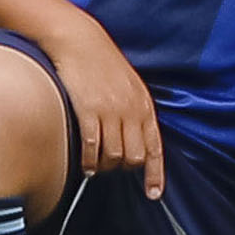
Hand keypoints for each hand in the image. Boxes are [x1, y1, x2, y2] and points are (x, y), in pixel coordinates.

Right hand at [48, 19, 164, 195]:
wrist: (80, 40)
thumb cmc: (103, 63)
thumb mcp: (129, 86)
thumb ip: (135, 112)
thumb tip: (135, 139)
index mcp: (144, 106)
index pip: (155, 148)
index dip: (155, 174)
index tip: (153, 194)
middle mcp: (131, 111)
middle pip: (134, 157)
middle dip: (123, 169)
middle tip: (110, 168)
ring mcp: (110, 111)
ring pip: (114, 156)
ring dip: (104, 168)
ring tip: (95, 167)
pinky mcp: (88, 109)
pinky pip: (92, 146)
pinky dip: (89, 161)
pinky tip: (84, 164)